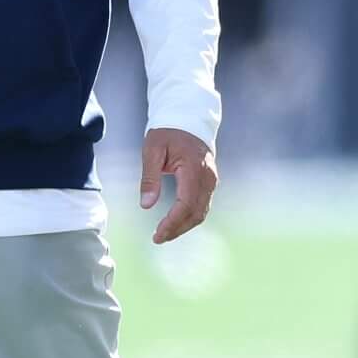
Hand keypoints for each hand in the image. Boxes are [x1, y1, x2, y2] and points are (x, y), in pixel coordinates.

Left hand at [140, 126, 216, 244]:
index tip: (157, 234)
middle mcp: (208, 177)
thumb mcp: (152, 150)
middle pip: (196, 213)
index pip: (186, 204)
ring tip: (164, 234)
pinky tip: (176, 222)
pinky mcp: (210, 183)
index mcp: (194, 169)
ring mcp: (211, 180)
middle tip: (158, 238)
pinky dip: (189, 218)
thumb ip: (149, 178)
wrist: (188, 120)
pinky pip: (203, 206)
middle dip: (177, 229)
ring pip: (201, 212)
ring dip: (184, 226)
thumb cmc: (168, 133)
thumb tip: (146, 205)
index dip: (172, 223)